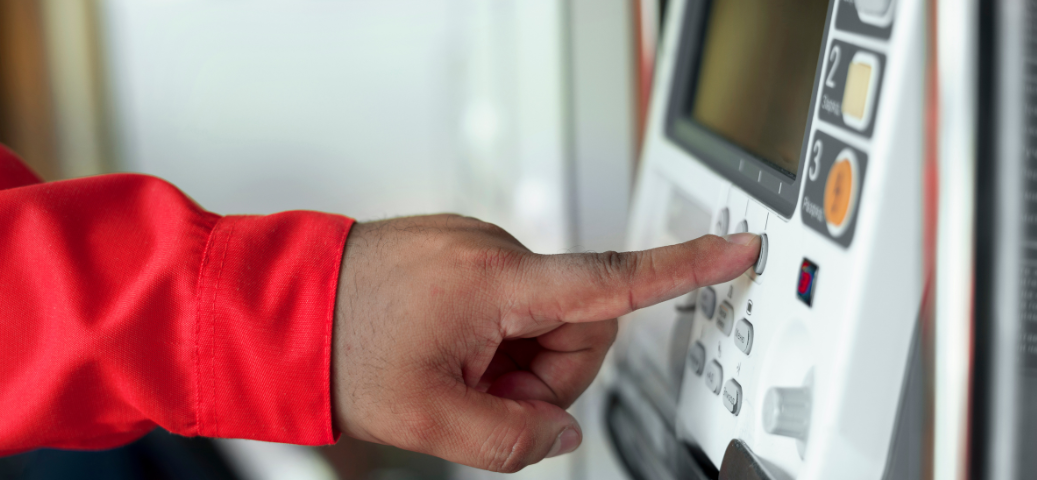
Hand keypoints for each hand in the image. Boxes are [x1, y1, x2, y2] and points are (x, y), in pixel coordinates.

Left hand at [331, 214, 759, 471]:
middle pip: (579, 321)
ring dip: (514, 358)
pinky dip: (492, 337)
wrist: (276, 308)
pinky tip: (446, 350)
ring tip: (455, 372)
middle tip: (487, 395)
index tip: (736, 249)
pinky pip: (507, 301)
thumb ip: (511, 440)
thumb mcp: (426, 422)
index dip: (685, 268)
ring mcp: (473, 248)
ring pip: (541, 316)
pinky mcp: (460, 253)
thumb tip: (558, 432)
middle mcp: (491, 251)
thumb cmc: (336, 349)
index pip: (611, 279)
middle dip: (547, 372)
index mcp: (495, 282)